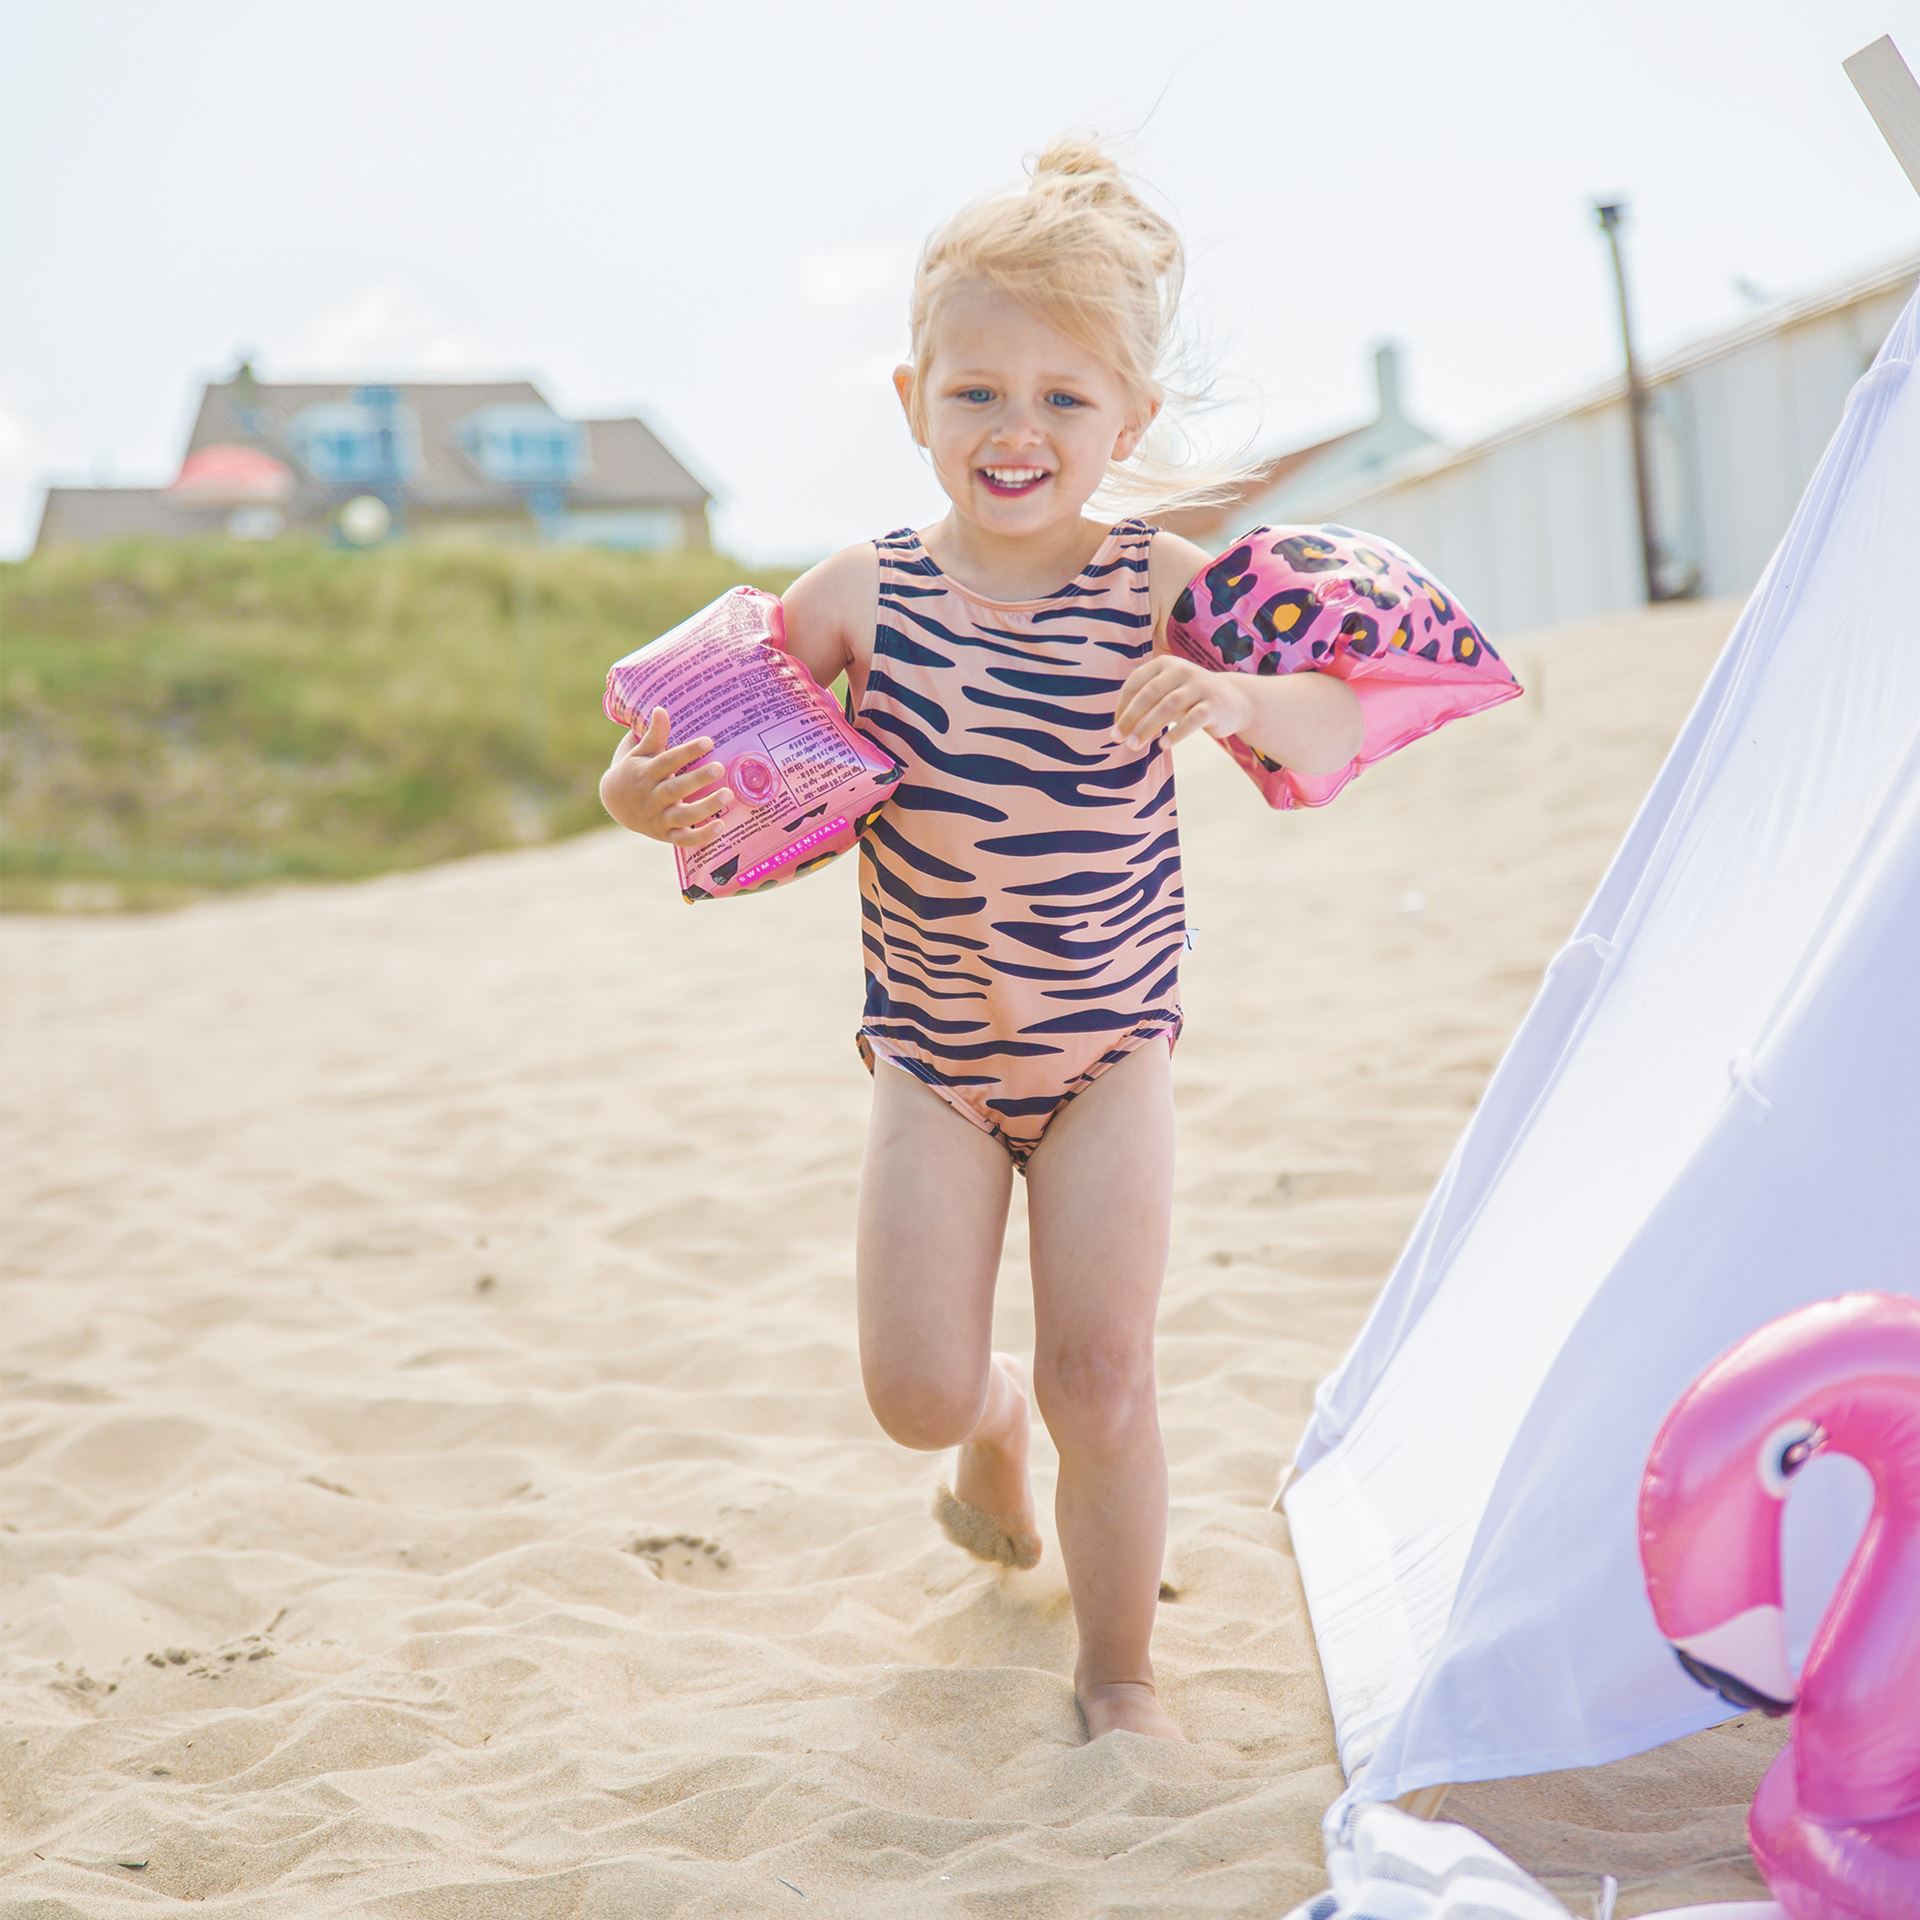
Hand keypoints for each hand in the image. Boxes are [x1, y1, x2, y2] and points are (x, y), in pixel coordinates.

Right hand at [600, 706, 733, 845]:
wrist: (614, 804)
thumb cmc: (634, 772)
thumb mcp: (640, 753)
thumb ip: (653, 735)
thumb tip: (661, 709)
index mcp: (646, 773)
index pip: (668, 761)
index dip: (687, 752)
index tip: (709, 742)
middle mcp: (652, 797)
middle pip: (675, 789)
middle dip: (697, 779)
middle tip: (720, 767)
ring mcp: (658, 818)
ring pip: (683, 815)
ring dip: (706, 807)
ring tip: (728, 794)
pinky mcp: (665, 835)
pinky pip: (684, 839)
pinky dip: (702, 836)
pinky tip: (721, 827)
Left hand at [1112, 656, 1253, 749]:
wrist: (1233, 700)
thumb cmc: (1189, 699)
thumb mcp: (1165, 694)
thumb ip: (1144, 705)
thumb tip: (1117, 729)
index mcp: (1164, 664)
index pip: (1135, 682)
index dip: (1122, 706)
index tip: (1115, 729)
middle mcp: (1181, 670)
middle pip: (1150, 694)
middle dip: (1131, 718)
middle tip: (1119, 739)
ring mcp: (1199, 686)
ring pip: (1169, 706)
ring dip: (1148, 727)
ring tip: (1135, 746)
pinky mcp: (1214, 704)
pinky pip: (1193, 719)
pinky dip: (1177, 733)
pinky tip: (1163, 745)